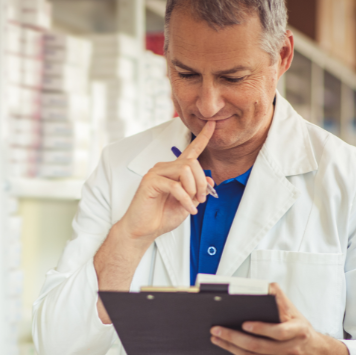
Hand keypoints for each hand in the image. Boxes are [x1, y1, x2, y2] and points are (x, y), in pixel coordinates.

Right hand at [117, 120, 215, 243]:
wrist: (143, 230)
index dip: (203, 137)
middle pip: (192, 162)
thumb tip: (209, 180)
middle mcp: (164, 168)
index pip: (191, 150)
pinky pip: (175, 185)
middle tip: (202, 199)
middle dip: (201, 182)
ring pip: (185, 170)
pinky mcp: (150, 182)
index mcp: (174, 171)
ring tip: (192, 203)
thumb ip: (198, 191)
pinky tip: (188, 209)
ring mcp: (156, 173)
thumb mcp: (188, 204)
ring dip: (193, 189)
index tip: (212, 124)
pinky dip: (185, 199)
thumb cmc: (161, 217)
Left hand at [210, 283, 350, 354]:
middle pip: (260, 347)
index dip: (261, 329)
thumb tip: (267, 286)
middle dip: (234, 338)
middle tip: (217, 330)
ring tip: (217, 339)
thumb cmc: (301, 328)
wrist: (317, 352)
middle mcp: (292, 349)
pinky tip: (229, 348)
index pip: (279, 332)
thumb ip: (280, 298)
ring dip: (233, 349)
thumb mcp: (295, 311)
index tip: (244, 324)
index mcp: (298, 331)